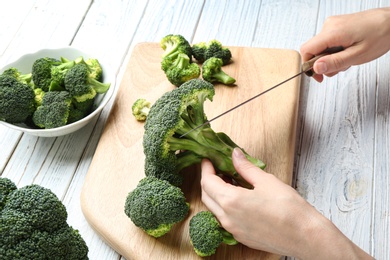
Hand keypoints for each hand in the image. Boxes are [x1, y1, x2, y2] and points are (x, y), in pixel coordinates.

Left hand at [200, 148, 372, 258]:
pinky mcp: (241, 237)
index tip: (208, 160)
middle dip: (208, 181)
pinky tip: (237, 197)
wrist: (306, 236)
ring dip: (216, 194)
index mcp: (231, 201)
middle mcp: (227, 218)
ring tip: (229, 180)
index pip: (207, 182)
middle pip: (207, 196)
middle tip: (216, 168)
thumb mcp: (266, 181)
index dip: (206, 169)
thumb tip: (235, 155)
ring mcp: (233, 230)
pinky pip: (225, 219)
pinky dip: (225, 206)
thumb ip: (245, 167)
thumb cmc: (289, 208)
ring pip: (214, 209)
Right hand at [300, 8, 389, 81]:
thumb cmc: (380, 35)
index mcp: (332, 32)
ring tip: (348, 59)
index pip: (306, 50)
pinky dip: (335, 51)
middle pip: (313, 50)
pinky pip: (327, 42)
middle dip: (324, 63)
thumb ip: (335, 62)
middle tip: (339, 68)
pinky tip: (347, 52)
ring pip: (321, 47)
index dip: (308, 66)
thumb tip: (316, 68)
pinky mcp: (336, 25)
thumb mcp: (357, 55)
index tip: (318, 76)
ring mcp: (332, 24)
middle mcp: (329, 25)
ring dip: (331, 58)